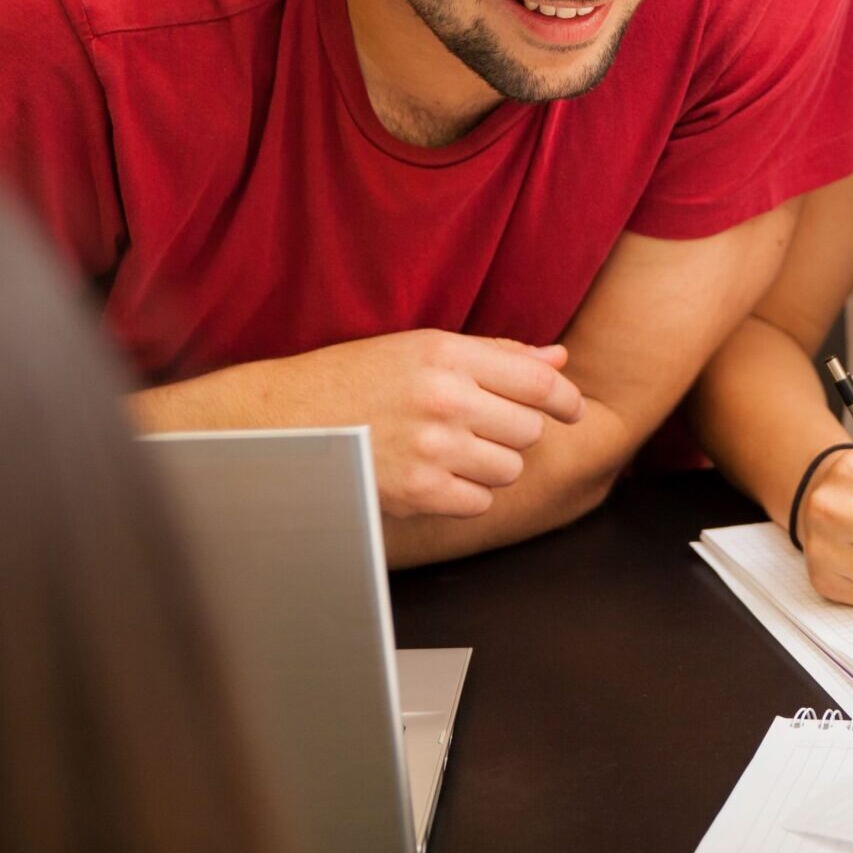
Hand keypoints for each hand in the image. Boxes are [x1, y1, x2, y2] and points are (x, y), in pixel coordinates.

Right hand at [246, 330, 583, 520]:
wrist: (282, 421)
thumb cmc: (354, 379)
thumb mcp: (420, 349)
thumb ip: (495, 356)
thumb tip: (559, 361)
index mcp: (446, 355)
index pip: (539, 382)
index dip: (566, 400)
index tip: (571, 410)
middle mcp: (444, 399)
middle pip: (529, 429)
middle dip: (514, 432)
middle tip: (480, 428)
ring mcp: (431, 448)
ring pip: (509, 469)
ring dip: (491, 466)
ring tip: (453, 451)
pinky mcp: (416, 492)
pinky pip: (479, 502)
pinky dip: (466, 495)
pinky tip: (437, 476)